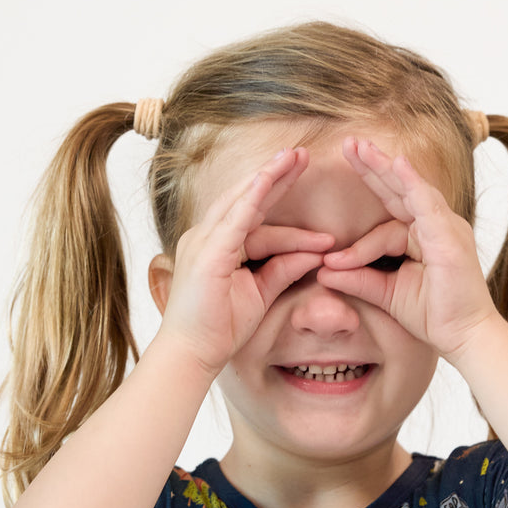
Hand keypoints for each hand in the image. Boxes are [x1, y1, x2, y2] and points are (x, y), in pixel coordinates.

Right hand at [155, 148, 334, 373]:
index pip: (255, 217)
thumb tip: (316, 255)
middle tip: (302, 153)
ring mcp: (203, 243)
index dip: (280, 197)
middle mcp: (205, 237)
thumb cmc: (219, 329)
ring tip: (294, 158)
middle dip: (275, 175)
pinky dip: (252, 199)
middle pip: (246, 197)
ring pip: (241, 202)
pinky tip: (269, 180)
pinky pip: (234, 221)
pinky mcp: (207, 255)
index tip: (302, 177)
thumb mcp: (260, 293)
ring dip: (268, 177)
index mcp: (216, 245)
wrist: (192, 355)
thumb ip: (283, 270)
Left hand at [318, 137, 496, 360]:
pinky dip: (412, 183)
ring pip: (409, 191)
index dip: (359, 225)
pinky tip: (397, 164)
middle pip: (398, 190)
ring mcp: (445, 227)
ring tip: (359, 148)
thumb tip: (323, 270)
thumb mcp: (387, 294)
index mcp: (423, 236)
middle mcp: (436, 225)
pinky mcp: (449, 235)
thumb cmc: (434, 316)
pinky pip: (428, 203)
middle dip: (372, 167)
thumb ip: (358, 279)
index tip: (330, 244)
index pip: (386, 219)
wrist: (463, 336)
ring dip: (384, 167)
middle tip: (347, 144)